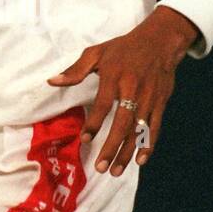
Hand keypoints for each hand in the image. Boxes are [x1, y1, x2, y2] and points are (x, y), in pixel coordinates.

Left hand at [47, 7, 200, 174]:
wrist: (160, 40)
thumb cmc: (123, 48)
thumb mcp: (97, 52)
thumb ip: (75, 70)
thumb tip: (52, 81)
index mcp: (115, 76)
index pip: (104, 103)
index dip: (94, 123)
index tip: (85, 139)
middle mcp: (133, 88)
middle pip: (123, 122)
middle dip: (112, 147)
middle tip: (100, 167)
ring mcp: (149, 97)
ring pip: (139, 130)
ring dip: (127, 152)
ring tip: (116, 171)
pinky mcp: (160, 102)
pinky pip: (154, 127)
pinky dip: (148, 145)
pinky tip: (140, 160)